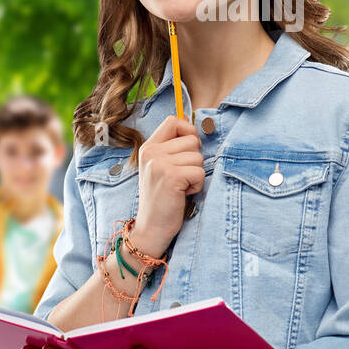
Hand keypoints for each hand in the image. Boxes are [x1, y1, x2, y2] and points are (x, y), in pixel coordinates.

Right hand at [133, 116, 204, 255]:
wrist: (151, 227)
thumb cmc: (161, 198)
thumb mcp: (159, 168)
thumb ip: (172, 150)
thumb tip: (196, 134)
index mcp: (148, 147)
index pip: (173, 121)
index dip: (188, 131)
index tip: (187, 150)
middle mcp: (151, 152)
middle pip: (191, 140)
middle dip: (193, 160)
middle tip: (179, 177)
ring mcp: (159, 163)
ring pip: (198, 157)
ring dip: (196, 174)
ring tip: (180, 187)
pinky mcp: (171, 176)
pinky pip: (200, 172)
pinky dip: (197, 185)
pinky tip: (183, 194)